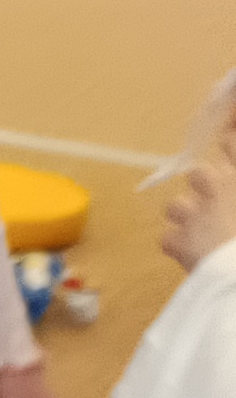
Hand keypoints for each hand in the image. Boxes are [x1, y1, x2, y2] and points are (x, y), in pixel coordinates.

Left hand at [161, 157, 235, 275]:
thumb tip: (230, 205)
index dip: (229, 149)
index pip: (230, 142)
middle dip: (203, 188)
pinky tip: (190, 255)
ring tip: (199, 232)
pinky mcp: (179, 241)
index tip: (229, 158)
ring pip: (174, 205)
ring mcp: (194, 213)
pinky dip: (178, 247)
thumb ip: (234, 185)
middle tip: (216, 205)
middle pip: (198, 174)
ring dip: (184, 217)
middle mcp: (217, 185)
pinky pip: (168, 239)